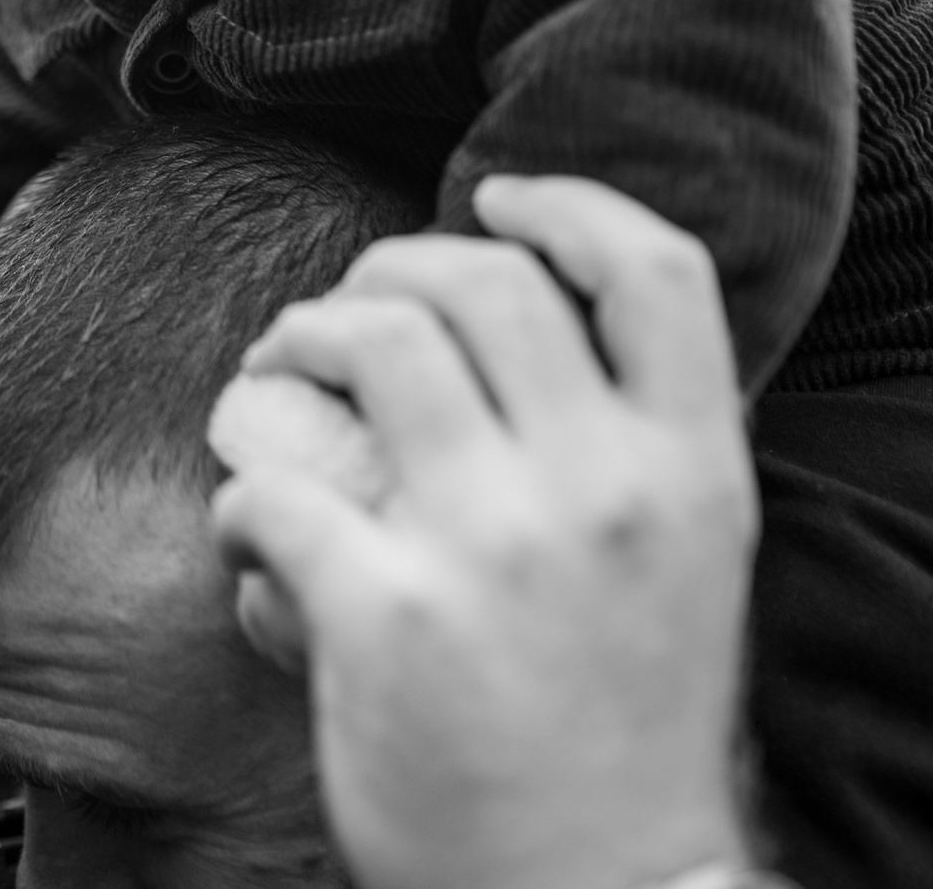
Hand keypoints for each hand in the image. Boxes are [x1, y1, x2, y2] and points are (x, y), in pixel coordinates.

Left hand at [209, 176, 758, 888]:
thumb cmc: (625, 733)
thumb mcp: (684, 571)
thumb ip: (626, 452)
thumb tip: (497, 344)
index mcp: (694, 472)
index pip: (658, 270)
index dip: (570, 203)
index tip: (501, 197)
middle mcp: (604, 489)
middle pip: (482, 280)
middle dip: (389, 266)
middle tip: (343, 310)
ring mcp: (495, 546)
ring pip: (369, 341)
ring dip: (297, 336)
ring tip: (273, 374)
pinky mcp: (386, 613)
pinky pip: (270, 486)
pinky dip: (238, 494)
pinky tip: (249, 534)